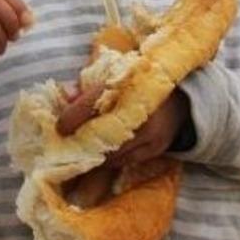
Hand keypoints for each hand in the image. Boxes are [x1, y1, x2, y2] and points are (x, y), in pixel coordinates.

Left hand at [56, 84, 189, 164]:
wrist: (180, 99)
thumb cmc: (139, 86)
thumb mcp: (113, 78)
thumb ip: (86, 86)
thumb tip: (65, 95)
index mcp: (126, 86)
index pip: (93, 102)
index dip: (71, 117)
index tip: (59, 126)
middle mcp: (139, 111)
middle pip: (101, 133)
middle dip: (80, 141)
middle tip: (65, 144)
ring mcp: (150, 133)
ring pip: (112, 153)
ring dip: (93, 154)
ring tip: (79, 152)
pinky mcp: (156, 149)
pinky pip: (125, 162)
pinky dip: (109, 161)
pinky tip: (100, 156)